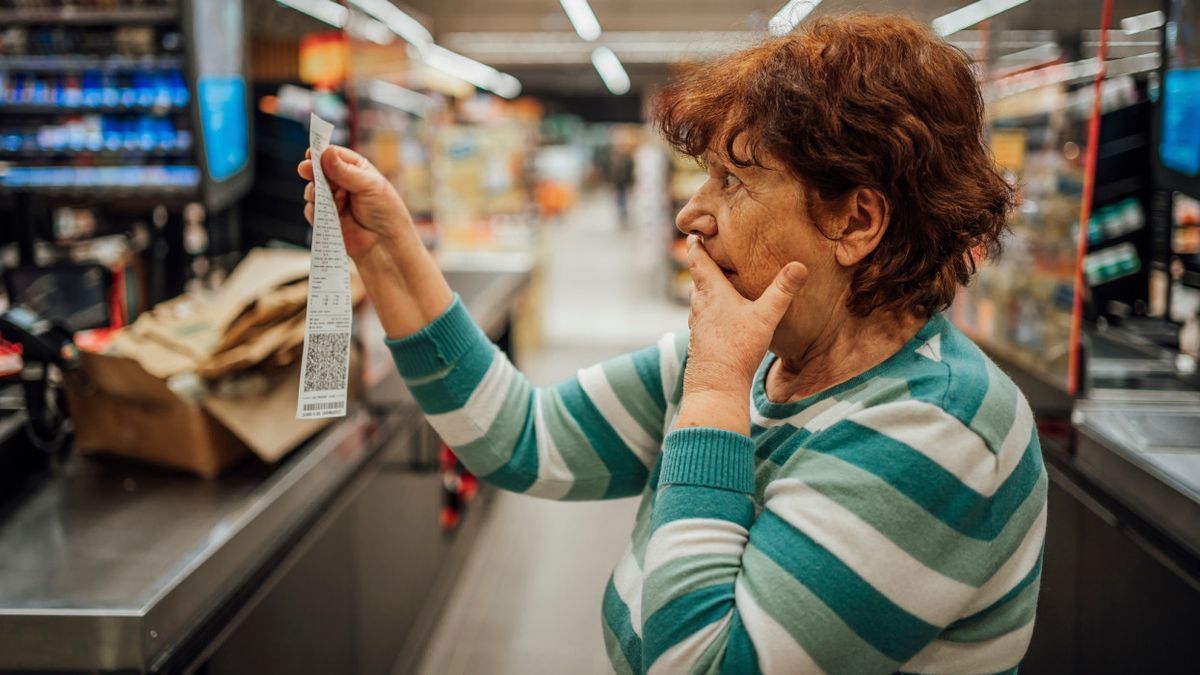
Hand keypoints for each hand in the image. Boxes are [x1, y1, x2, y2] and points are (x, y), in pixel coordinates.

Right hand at [298, 146, 411, 260]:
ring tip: (335, 201)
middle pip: (318, 171)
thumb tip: (326, 152)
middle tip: (307, 171)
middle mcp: (342, 183)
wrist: (385, 245)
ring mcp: (333, 200)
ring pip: (312, 190)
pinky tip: (332, 216)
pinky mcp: (326, 218)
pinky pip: (311, 210)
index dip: (321, 153)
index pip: (335, 155)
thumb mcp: (369, 186)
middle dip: (314, 172)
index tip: (310, 154)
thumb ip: (345, 171)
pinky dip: (317, 212)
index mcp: (356, 169)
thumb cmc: (385, 213)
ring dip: (316, 193)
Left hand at [683, 235, 807, 397]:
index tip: (694, 231)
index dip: (697, 245)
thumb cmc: (737, 348)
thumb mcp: (765, 317)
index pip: (700, 261)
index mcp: (712, 293)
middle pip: (696, 279)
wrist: (716, 385)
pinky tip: (716, 318)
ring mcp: (698, 326)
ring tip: (711, 282)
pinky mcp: (700, 342)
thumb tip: (800, 266)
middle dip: (700, 264)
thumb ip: (782, 291)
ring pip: (697, 300)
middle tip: (704, 251)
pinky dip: (706, 310)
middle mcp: (700, 306)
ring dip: (701, 288)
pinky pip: (701, 318)